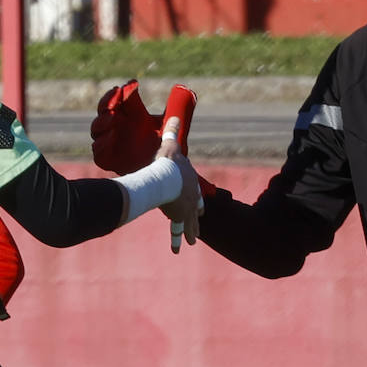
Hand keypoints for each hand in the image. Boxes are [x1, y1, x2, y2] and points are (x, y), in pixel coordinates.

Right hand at [91, 79, 160, 174]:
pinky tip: (111, 136)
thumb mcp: (165, 126)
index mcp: (124, 117)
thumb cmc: (163, 146)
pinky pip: (98, 152)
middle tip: (116, 99)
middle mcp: (113, 128)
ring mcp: (109, 144)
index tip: (122, 88)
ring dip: (103, 121)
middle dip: (106, 104)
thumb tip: (178, 90)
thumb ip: (168, 110)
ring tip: (114, 116)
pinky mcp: (108, 160)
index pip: (113, 101)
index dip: (114, 95)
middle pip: (102, 113)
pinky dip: (102, 144)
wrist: (164, 173)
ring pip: (96, 130)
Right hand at [159, 116, 203, 252]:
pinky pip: (177, 231)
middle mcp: (191, 196)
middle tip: (199, 221)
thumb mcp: (170, 146)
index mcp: (190, 181)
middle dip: (197, 215)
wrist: (166, 179)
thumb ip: (172, 132)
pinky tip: (177, 251)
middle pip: (196, 207)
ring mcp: (186, 208)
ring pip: (190, 222)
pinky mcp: (178, 217)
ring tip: (192, 240)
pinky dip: (176, 240)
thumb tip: (175, 115)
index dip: (196, 196)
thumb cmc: (167, 163)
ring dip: (192, 231)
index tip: (200, 203)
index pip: (195, 190)